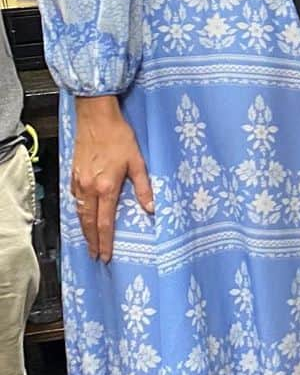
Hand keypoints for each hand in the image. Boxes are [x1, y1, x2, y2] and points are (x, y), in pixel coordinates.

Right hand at [72, 96, 153, 261]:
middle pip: (89, 223)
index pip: (105, 222)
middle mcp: (89, 188)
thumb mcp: (137, 161)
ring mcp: (79, 182)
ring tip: (89, 242)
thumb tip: (151, 208)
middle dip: (93, 241)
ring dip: (84, 230)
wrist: (96, 118)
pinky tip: (83, 216)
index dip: (105, 241)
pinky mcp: (73, 175)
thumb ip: (144, 186)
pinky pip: (75, 201)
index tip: (106, 255)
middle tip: (95, 255)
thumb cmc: (119, 137)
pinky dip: (79, 213)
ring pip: (79, 213)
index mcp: (106, 187)